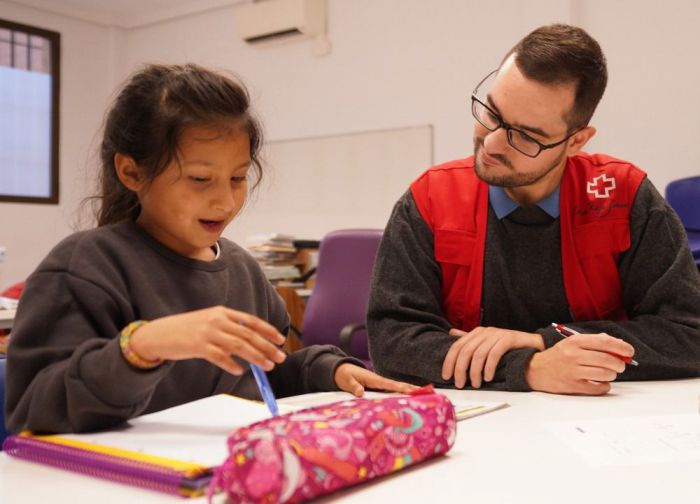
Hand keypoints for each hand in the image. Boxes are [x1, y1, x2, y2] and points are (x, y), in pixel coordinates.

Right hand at [128, 306, 286, 374]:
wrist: (157, 334)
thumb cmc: (186, 330)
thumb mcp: (209, 321)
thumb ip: (228, 328)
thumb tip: (250, 342)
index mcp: (222, 312)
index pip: (251, 321)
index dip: (268, 330)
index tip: (281, 340)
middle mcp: (217, 320)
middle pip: (248, 335)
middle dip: (267, 347)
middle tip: (280, 357)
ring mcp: (207, 332)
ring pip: (239, 346)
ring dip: (256, 357)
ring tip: (267, 366)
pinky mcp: (198, 346)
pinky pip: (220, 357)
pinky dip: (232, 364)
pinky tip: (240, 371)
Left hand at [334, 364, 418, 396]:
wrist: (340, 370)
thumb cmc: (343, 375)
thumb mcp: (346, 381)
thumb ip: (354, 386)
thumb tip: (361, 392)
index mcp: (373, 379)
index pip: (389, 384)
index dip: (400, 388)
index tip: (411, 390)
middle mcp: (379, 381)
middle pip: (397, 385)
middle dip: (411, 388)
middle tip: (426, 391)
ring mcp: (379, 384)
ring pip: (396, 388)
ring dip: (408, 390)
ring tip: (423, 394)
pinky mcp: (377, 387)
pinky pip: (391, 391)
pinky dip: (401, 393)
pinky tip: (408, 397)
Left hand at [442, 326, 543, 388]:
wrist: (533, 346)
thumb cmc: (508, 348)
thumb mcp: (486, 344)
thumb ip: (470, 340)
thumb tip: (451, 333)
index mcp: (476, 332)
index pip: (457, 346)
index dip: (449, 361)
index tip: (446, 376)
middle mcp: (485, 331)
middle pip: (466, 351)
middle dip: (460, 369)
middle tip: (459, 384)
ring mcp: (497, 334)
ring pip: (479, 354)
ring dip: (475, 372)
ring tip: (475, 384)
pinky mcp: (509, 338)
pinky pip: (494, 354)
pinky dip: (489, 367)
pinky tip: (488, 378)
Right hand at [525, 332, 634, 394]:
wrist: (535, 370)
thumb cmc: (558, 356)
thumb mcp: (572, 343)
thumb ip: (594, 342)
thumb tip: (618, 346)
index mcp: (575, 341)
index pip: (605, 342)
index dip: (622, 347)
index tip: (629, 351)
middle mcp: (573, 355)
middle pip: (608, 359)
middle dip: (619, 363)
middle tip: (620, 365)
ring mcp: (573, 371)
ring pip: (605, 374)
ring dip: (612, 374)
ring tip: (608, 373)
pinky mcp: (572, 386)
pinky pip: (598, 388)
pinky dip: (604, 386)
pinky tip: (600, 383)